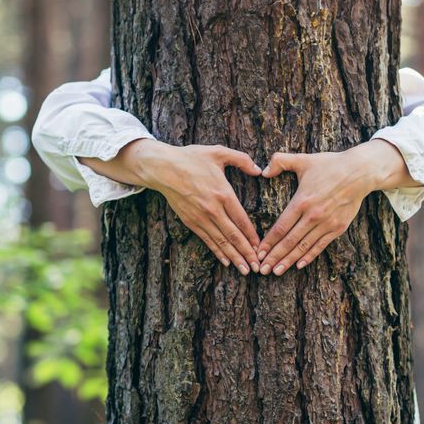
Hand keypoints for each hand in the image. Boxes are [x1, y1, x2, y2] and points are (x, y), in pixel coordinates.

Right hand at [80, 140, 261, 274]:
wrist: (162, 167)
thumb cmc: (191, 158)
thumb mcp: (218, 152)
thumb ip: (241, 159)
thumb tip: (259, 169)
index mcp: (223, 193)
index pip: (242, 220)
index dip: (252, 236)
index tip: (261, 247)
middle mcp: (212, 209)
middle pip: (233, 236)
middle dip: (247, 253)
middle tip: (257, 267)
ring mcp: (200, 217)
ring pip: (220, 242)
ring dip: (234, 257)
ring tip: (245, 270)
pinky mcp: (190, 221)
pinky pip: (207, 240)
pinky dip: (217, 252)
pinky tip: (226, 261)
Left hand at [257, 139, 422, 274]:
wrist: (360, 172)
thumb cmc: (330, 165)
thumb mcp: (303, 159)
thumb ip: (280, 161)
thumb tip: (262, 170)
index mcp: (302, 201)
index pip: (281, 227)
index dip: (268, 242)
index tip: (258, 252)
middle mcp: (313, 215)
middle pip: (289, 241)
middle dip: (274, 257)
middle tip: (261, 270)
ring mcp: (326, 223)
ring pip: (304, 247)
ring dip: (289, 261)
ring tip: (276, 272)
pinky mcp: (338, 228)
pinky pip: (320, 246)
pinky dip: (309, 256)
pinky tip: (298, 265)